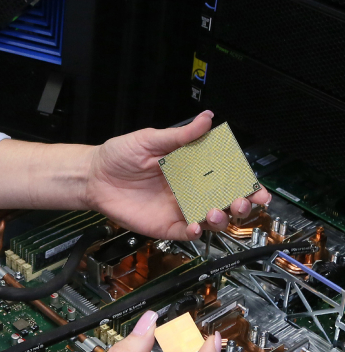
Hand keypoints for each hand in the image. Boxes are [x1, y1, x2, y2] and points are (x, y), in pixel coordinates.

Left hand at [84, 110, 271, 240]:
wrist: (93, 176)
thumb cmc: (119, 156)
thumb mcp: (150, 139)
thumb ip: (181, 136)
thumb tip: (207, 119)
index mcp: (192, 168)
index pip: (227, 176)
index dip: (246, 183)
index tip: (257, 187)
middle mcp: (190, 189)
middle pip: (226, 201)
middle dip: (241, 204)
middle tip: (242, 201)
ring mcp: (179, 208)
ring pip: (211, 219)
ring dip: (221, 218)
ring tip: (216, 212)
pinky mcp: (165, 224)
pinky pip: (187, 232)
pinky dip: (196, 232)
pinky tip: (196, 225)